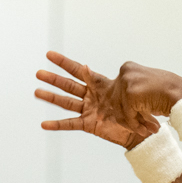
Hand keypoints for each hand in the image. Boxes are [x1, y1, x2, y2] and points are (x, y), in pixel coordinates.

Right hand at [35, 53, 181, 146]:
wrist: (144, 127)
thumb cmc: (140, 107)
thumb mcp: (133, 90)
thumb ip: (123, 83)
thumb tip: (119, 74)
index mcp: (100, 84)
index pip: (79, 70)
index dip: (64, 63)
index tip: (50, 55)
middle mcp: (91, 96)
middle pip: (68, 85)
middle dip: (53, 78)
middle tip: (38, 73)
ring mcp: (88, 110)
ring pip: (66, 102)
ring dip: (51, 97)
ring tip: (36, 91)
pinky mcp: (89, 124)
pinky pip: (71, 124)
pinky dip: (58, 124)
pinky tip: (44, 124)